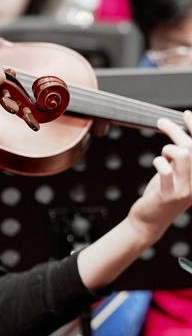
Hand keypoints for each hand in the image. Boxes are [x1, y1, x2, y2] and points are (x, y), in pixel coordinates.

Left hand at [127, 110, 191, 239]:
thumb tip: (177, 135)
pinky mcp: (169, 194)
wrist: (149, 221)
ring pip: (182, 154)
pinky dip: (158, 161)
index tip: (187, 114)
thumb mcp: (174, 174)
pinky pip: (165, 168)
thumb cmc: (160, 194)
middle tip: (160, 123)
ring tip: (161, 156)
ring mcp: (185, 190)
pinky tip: (156, 164)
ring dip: (167, 149)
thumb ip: (179, 158)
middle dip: (175, 130)